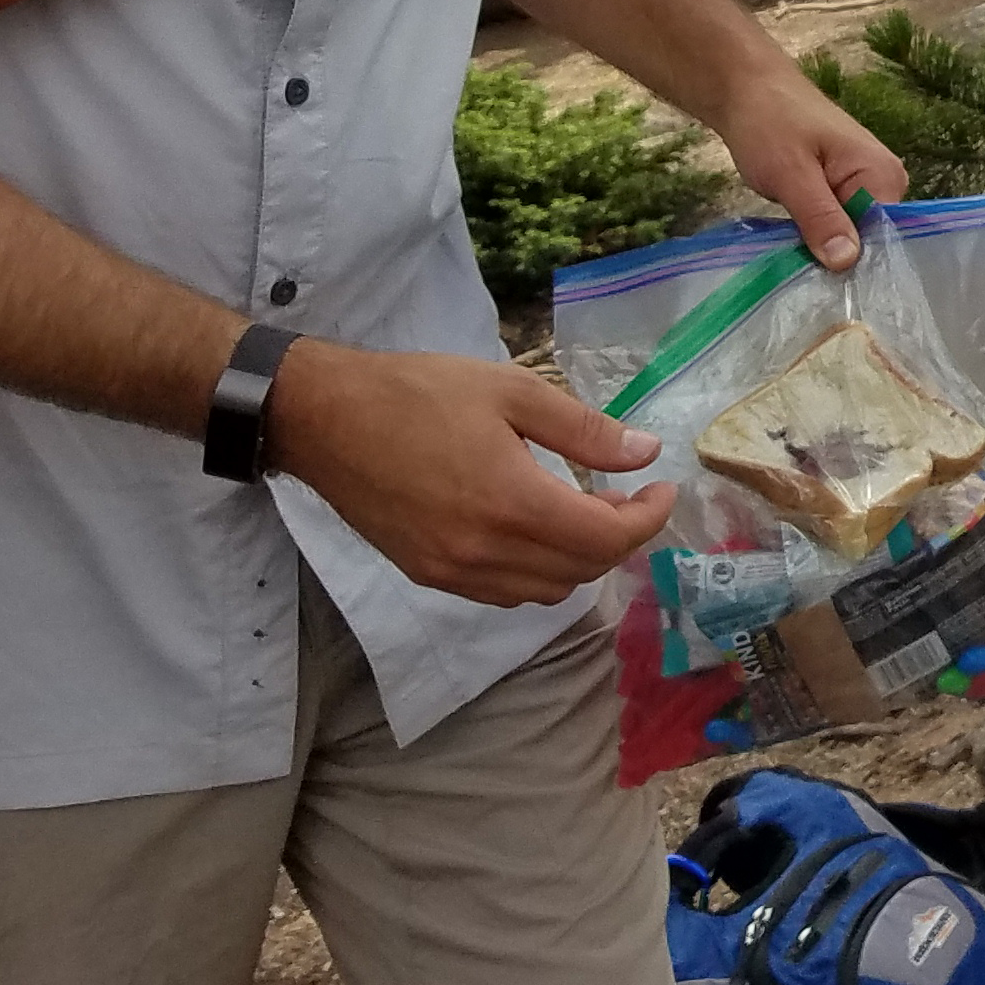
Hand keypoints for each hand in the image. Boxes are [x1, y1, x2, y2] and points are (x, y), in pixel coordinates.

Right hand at [266, 341, 675, 606]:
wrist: (323, 418)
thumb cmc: (418, 393)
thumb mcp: (512, 392)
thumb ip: (584, 430)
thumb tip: (645, 454)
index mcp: (510, 503)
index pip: (606, 539)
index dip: (647, 519)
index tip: (662, 487)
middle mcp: (483, 552)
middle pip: (581, 571)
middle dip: (618, 536)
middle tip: (624, 491)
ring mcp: (451, 571)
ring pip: (545, 590)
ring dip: (578, 558)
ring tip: (583, 507)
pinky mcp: (426, 574)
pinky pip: (503, 592)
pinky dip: (536, 571)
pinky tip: (535, 528)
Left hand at [712, 64, 908, 269]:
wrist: (745, 90)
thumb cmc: (769, 122)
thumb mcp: (791, 173)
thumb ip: (821, 217)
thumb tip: (847, 263)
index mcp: (883, 174)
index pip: (885, 238)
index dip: (856, 266)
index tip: (826, 289)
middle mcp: (885, 182)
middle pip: (870, 241)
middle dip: (838, 261)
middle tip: (803, 280)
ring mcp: (864, 186)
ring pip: (849, 237)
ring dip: (822, 250)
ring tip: (795, 267)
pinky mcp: (842, 191)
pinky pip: (836, 226)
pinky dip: (815, 238)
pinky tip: (795, 250)